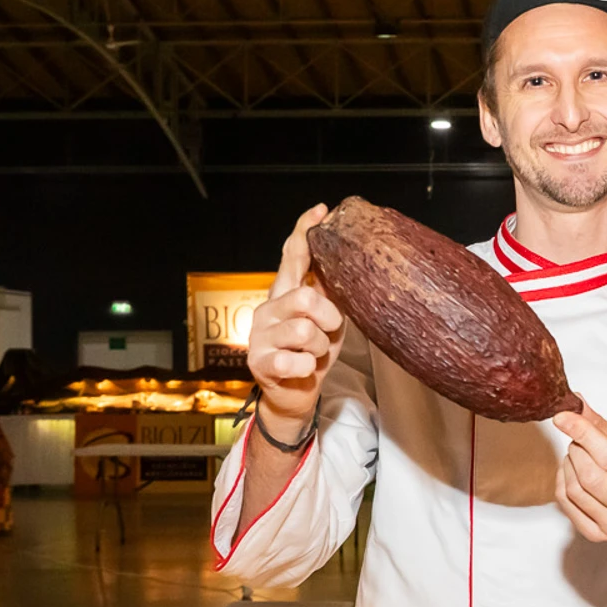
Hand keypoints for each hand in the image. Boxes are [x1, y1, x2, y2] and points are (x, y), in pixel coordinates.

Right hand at [245, 205, 346, 431]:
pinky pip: (295, 359)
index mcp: (284, 293)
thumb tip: (347, 259)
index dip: (304, 232)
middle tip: (328, 332)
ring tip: (314, 354)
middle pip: (305, 297)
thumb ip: (328, 292)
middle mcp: (268, 308)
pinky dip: (308, 367)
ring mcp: (260, 335)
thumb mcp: (326, 320)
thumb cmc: (311, 353)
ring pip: (304, 331)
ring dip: (319, 347)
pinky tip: (302, 369)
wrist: (295, 395)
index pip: (292, 255)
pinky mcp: (259, 362)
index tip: (320, 211)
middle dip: (328, 318)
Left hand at [551, 403, 606, 543]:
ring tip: (578, 456)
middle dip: (577, 450)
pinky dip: (563, 482)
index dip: (583, 434)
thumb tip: (576, 404)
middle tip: (580, 441)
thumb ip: (603, 427)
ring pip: (574, 489)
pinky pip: (566, 504)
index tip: (563, 417)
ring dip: (568, 465)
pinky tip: (573, 474)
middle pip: (589, 475)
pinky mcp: (596, 535)